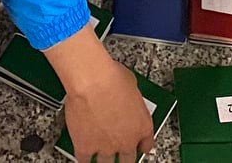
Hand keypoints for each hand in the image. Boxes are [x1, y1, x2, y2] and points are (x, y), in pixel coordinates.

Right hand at [48, 32, 154, 162]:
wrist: (93, 81)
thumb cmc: (112, 77)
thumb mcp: (132, 84)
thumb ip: (130, 97)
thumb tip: (125, 93)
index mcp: (142, 126)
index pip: (147, 145)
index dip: (142, 146)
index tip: (139, 147)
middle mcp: (127, 140)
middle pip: (128, 160)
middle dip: (124, 159)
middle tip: (120, 156)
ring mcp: (106, 146)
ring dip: (105, 161)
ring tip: (102, 159)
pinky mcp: (86, 147)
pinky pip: (85, 160)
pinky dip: (85, 160)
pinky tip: (84, 158)